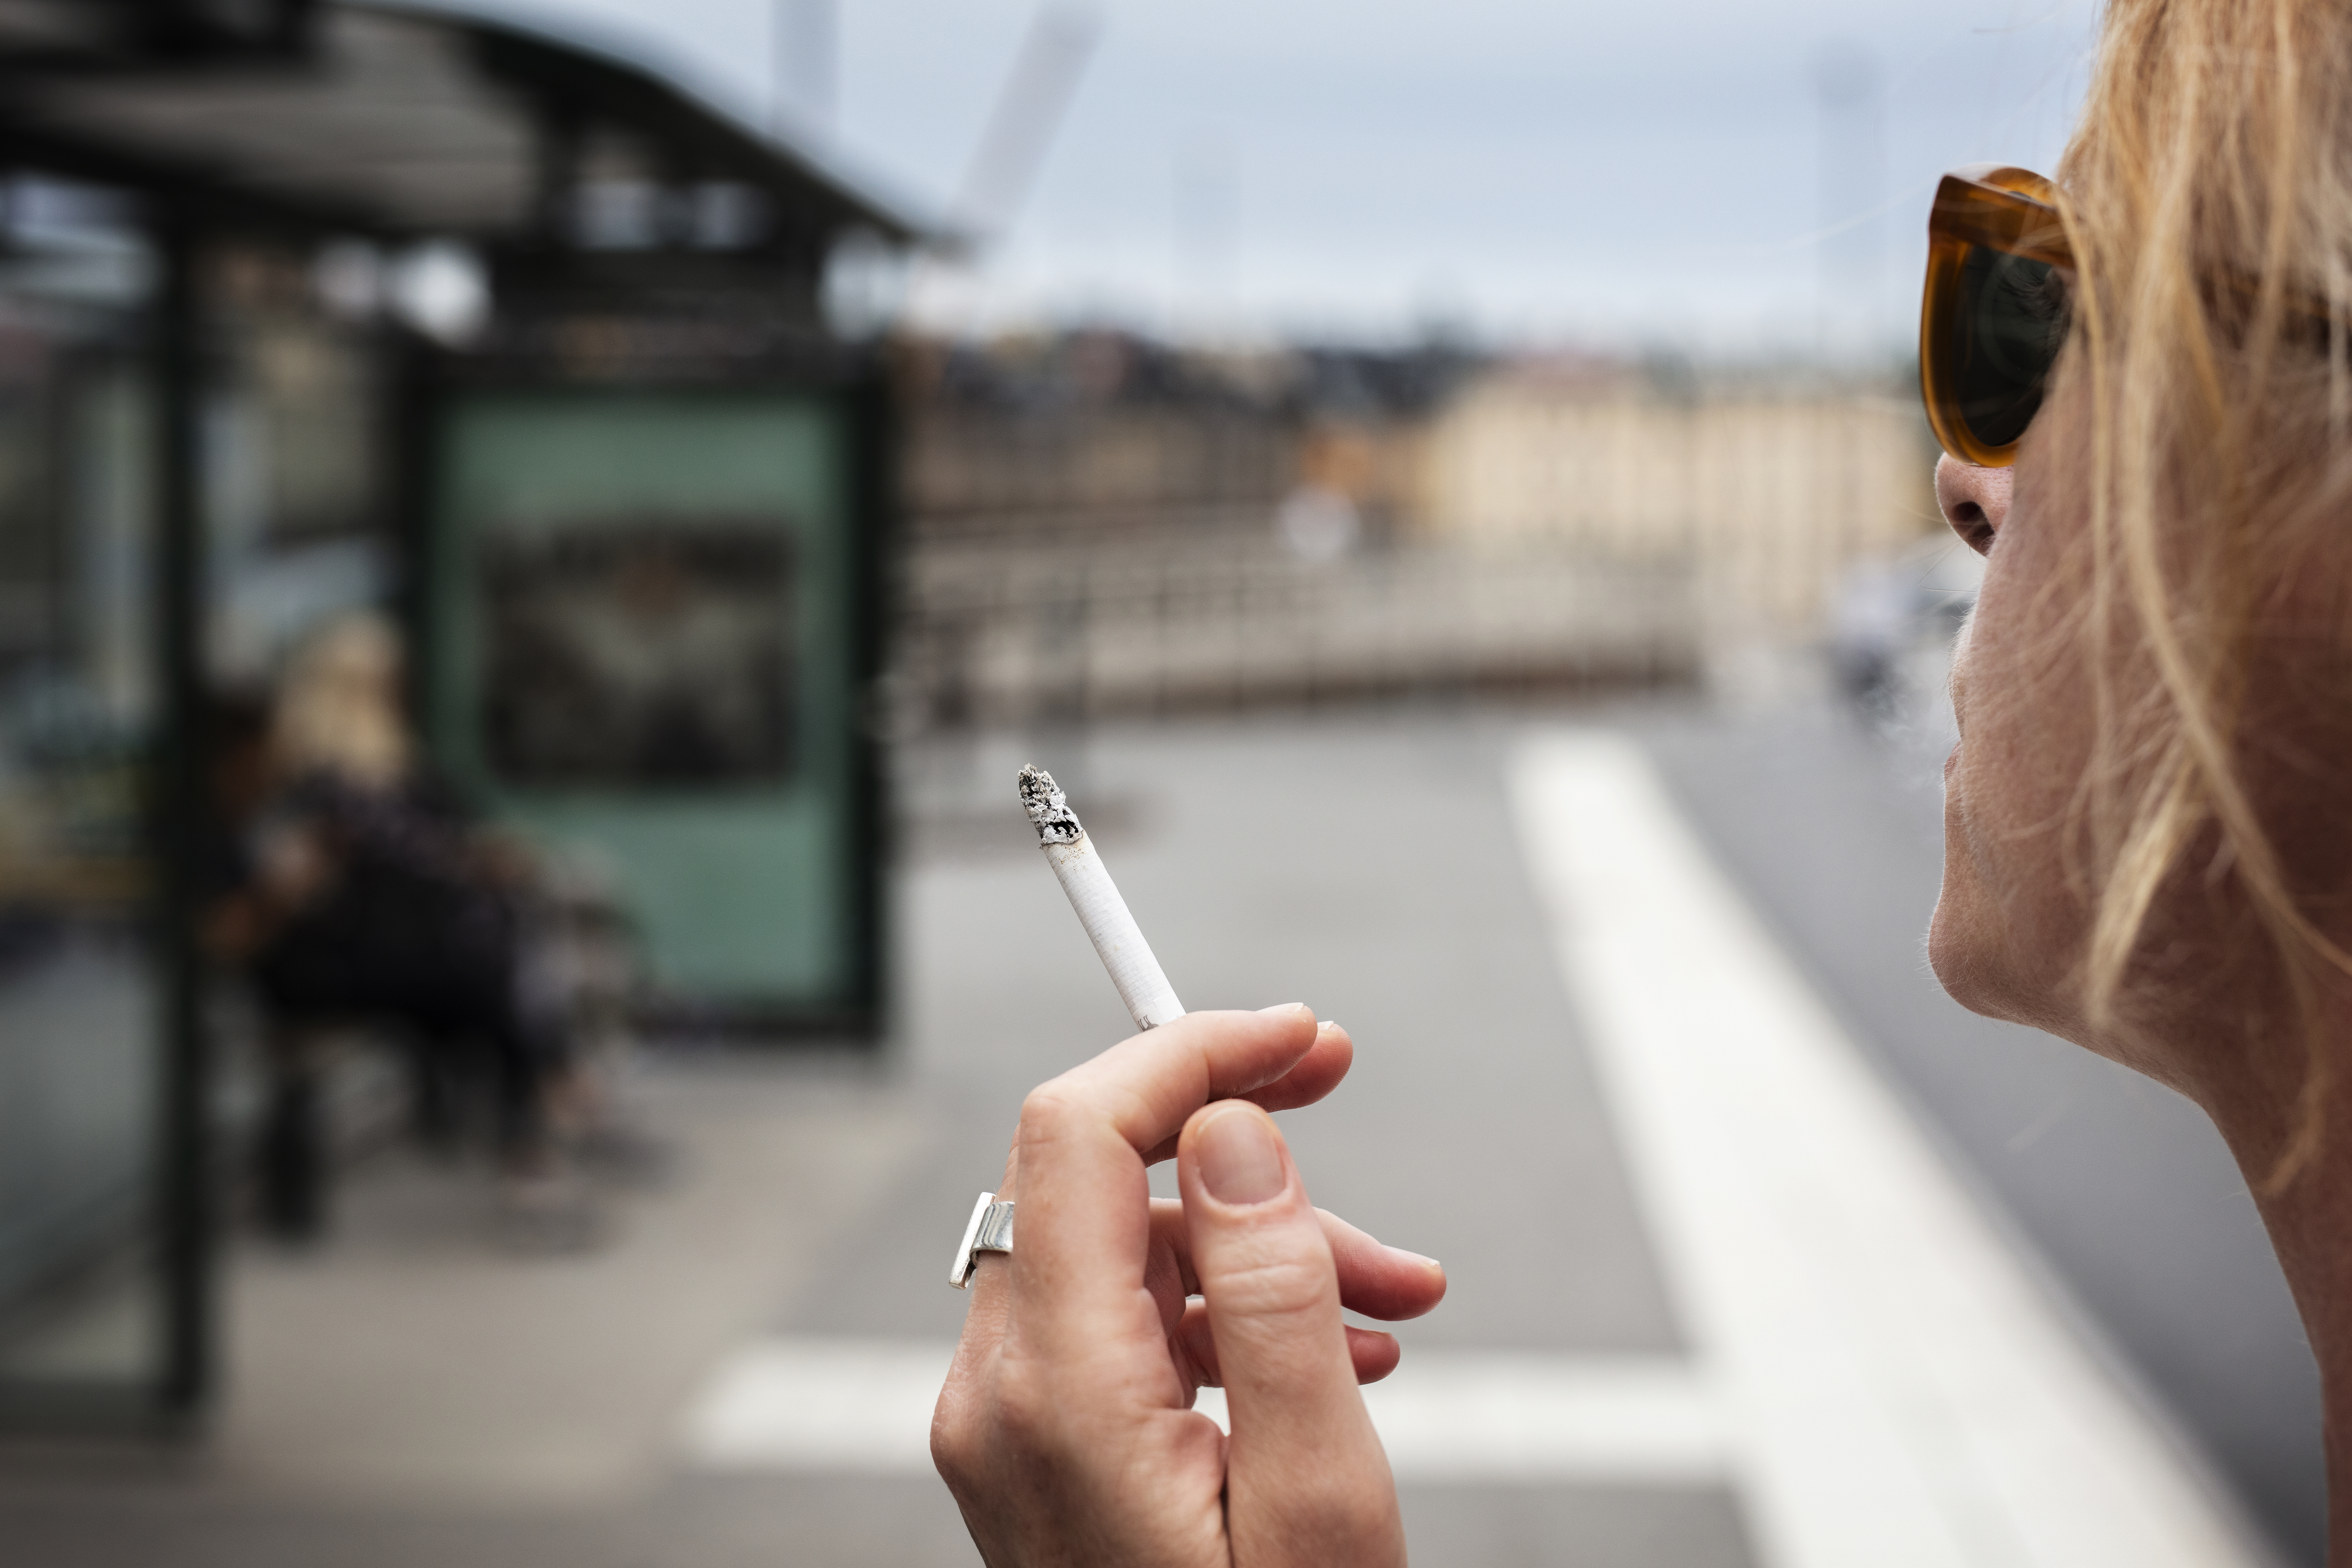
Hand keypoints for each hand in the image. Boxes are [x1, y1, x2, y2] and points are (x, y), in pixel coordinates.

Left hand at [933, 1005, 1445, 1566]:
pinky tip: (1335, 1353)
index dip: (1188, 1056)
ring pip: (1126, 1248)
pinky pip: (1123, 1322)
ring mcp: (1007, 1426)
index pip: (1078, 1136)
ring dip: (1260, 1242)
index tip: (1296, 1036)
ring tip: (1394, 1293)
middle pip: (1093, 1174)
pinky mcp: (1034, 1445)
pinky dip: (1226, 1312)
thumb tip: (1231, 1128)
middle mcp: (999, 1400)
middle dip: (1233, 1130)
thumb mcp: (1318, 1497)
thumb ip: (1274, 1302)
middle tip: (1332, 1079)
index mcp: (1056, 1400)